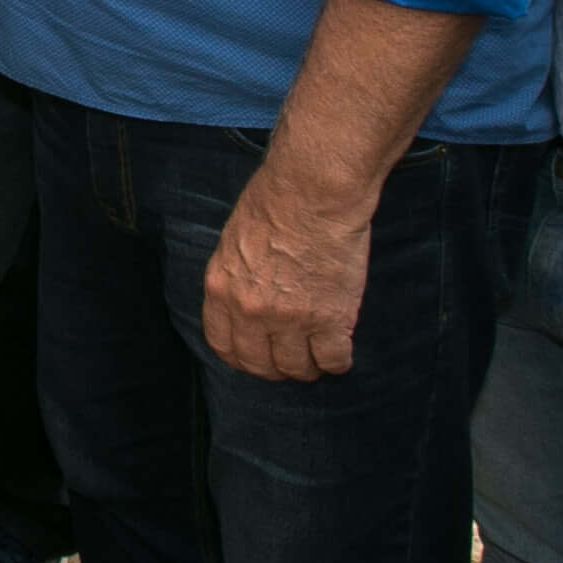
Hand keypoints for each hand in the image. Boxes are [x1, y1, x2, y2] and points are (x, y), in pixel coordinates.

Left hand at [203, 164, 370, 379]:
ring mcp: (290, 319)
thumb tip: (246, 302)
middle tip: (291, 362)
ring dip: (308, 368)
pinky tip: (340, 352)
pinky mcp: (330, 319)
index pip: (223, 345)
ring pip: (297, 368)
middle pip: (259, 364)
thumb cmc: (275, 204)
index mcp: (221, 289)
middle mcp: (250, 311)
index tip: (257, 358)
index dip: (243, 358)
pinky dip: (338, 362)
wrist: (313, 194)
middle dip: (275, 369)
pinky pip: (333, 360)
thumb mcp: (234, 243)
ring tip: (317, 358)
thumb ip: (237, 279)